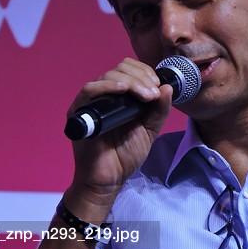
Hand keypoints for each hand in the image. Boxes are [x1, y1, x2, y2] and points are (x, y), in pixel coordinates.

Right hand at [65, 58, 172, 209]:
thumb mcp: (150, 130)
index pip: (130, 69)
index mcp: (121, 96)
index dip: (145, 72)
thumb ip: (159, 110)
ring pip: (108, 76)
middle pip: (120, 69)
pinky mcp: (79, 111)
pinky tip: (124, 90)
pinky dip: (108, 86)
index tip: (158, 84)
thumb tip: (168, 86)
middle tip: (153, 93)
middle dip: (141, 77)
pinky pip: (90, 90)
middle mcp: (105, 95)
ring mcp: (91, 102)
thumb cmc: (126, 155)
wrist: (109, 179)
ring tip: (146, 95)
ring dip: (131, 81)